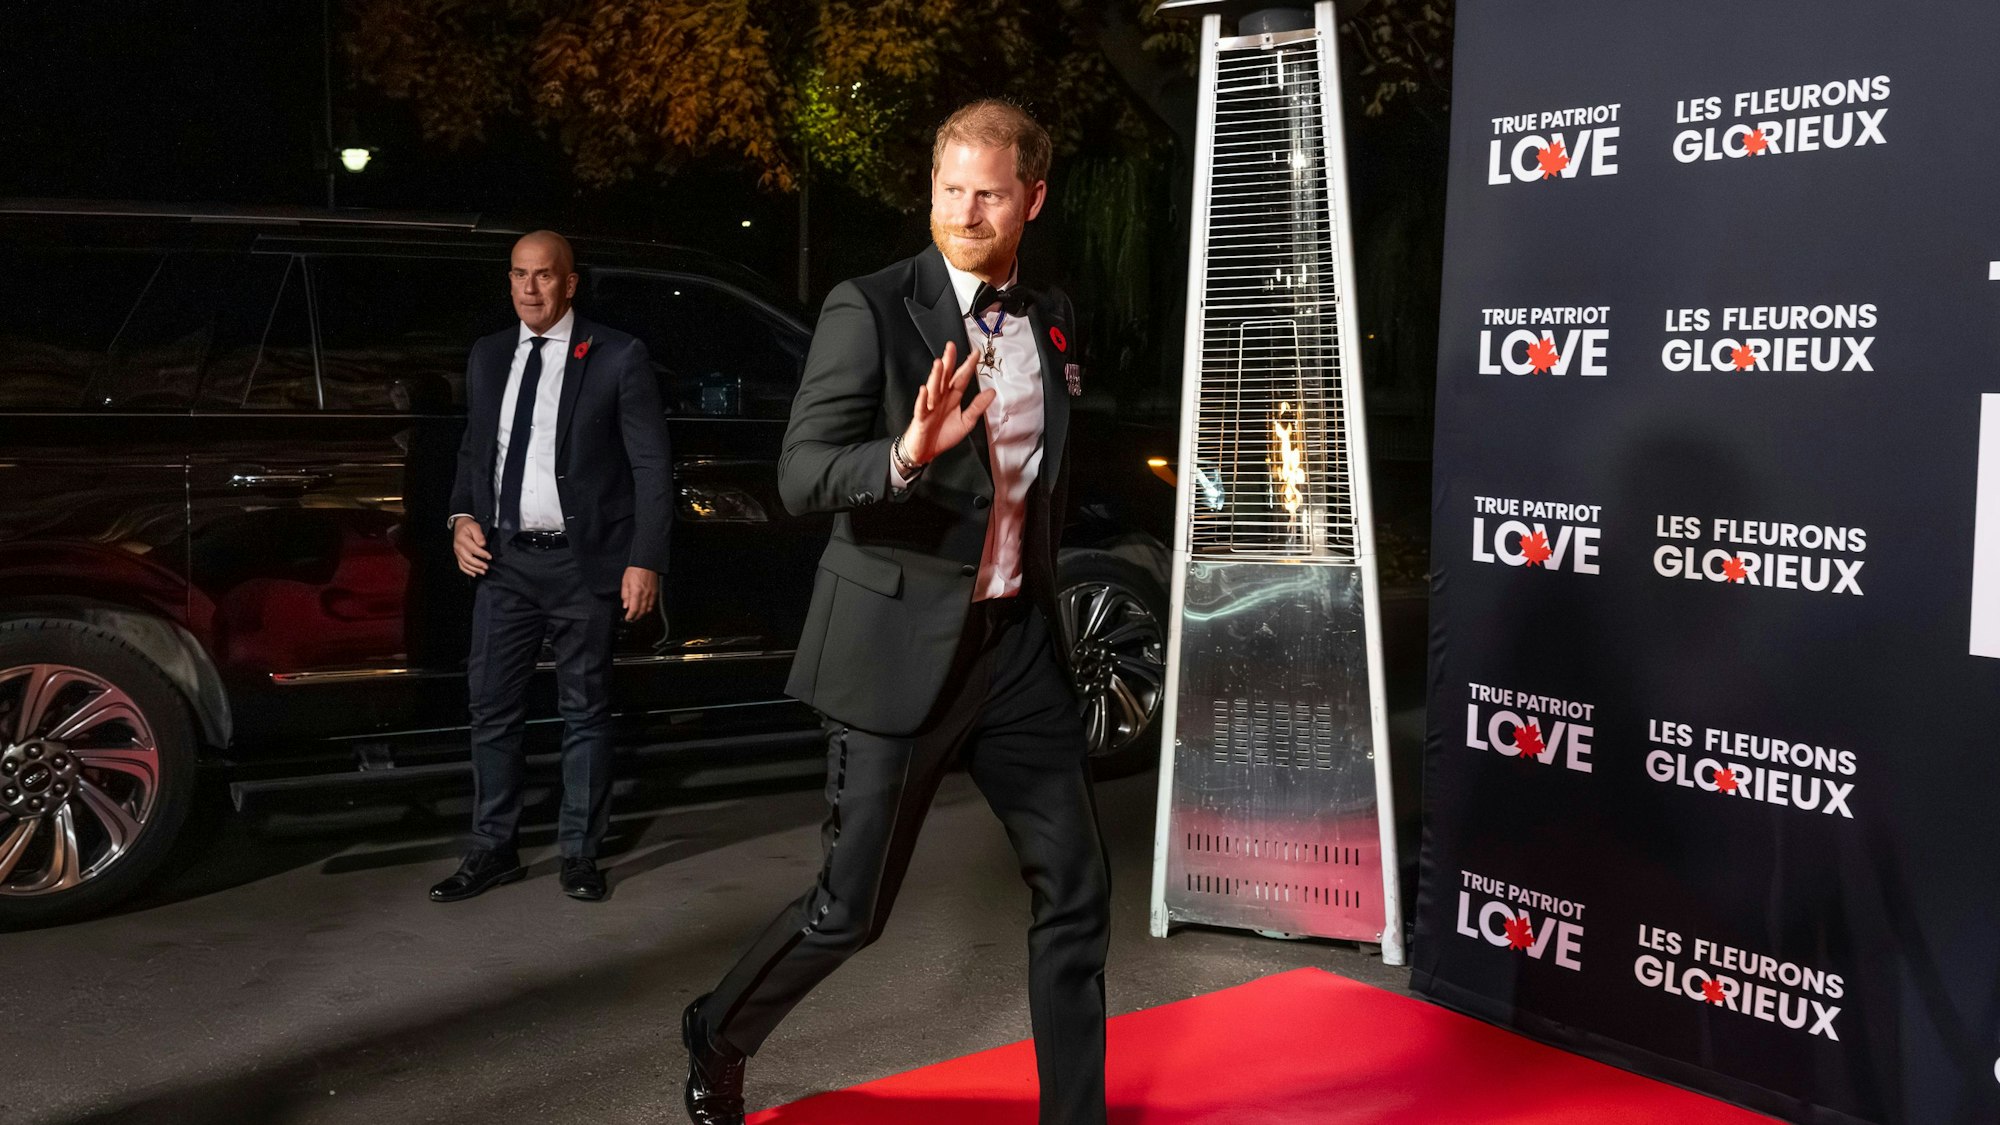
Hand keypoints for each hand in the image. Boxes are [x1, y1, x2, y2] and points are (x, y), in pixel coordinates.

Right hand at [452, 518, 490, 576]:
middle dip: (478, 564)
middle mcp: (458, 547)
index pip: (473, 549)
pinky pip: (461, 565)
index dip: (482, 554)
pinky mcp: (458, 556)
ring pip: (465, 564)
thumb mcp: (475, 526)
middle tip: (487, 567)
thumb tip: (482, 544)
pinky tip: (474, 574)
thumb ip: (479, 535)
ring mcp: (457, 553)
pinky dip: (467, 571)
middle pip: (468, 559)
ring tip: (483, 572)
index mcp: (462, 540)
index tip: (489, 557)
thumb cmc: (468, 526)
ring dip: (474, 569)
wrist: (460, 525)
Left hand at [621, 567, 657, 621]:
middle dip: (636, 617)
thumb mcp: (625, 582)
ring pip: (648, 610)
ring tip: (637, 616)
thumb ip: (625, 595)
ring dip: (642, 615)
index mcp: (636, 593)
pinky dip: (648, 609)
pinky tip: (644, 609)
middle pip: (641, 612)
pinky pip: (652, 605)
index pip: (634, 610)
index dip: (630, 616)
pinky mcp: (655, 593)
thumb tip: (626, 606)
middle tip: (631, 619)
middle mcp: (645, 595)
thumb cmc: (635, 571)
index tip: (627, 618)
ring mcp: (651, 594)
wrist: (646, 563)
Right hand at [899, 341, 994, 466]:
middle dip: (948, 362)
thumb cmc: (942, 434)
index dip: (968, 366)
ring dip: (936, 376)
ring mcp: (930, 407)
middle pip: (945, 378)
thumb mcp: (966, 422)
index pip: (961, 379)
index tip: (975, 353)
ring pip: (933, 389)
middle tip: (951, 347)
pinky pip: (922, 407)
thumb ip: (977, 407)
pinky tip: (925, 390)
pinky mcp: (921, 418)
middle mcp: (940, 399)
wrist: (925, 451)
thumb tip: (992, 392)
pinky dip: (923, 399)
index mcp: (952, 398)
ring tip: (940, 363)